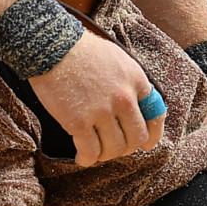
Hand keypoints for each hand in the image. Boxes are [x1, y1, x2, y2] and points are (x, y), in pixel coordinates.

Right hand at [25, 29, 162, 166]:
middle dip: (126, 147)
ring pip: (114, 148)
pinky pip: (90, 151)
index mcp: (136, 81)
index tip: (146, 144)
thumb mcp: (116, 58)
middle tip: (114, 148)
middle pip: (136, 137)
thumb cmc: (79, 49)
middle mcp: (124, 99)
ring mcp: (102, 112)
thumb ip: (129, 81)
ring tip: (95, 153)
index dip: (152, 135)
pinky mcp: (78, 122)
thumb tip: (134, 102)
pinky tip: (81, 158)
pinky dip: (87, 159)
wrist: (50, 46)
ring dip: (105, 155)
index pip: (156, 116)